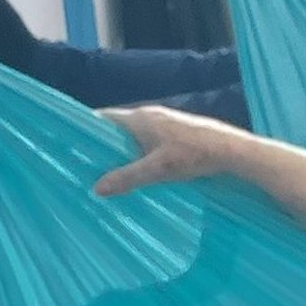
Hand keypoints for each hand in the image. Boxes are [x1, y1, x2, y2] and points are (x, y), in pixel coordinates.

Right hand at [94, 103, 245, 196]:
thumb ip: (127, 177)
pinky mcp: (177, 134)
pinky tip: (139, 170)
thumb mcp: (158, 170)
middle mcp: (151, 116)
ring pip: (134, 135)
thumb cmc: (195, 156)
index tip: (72, 142)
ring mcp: (165, 124)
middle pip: (117, 128)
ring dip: (121, 150)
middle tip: (85, 162)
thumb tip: (96, 189)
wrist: (233, 150)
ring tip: (107, 170)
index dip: (86, 128)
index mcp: (141, 118)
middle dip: (102, 143)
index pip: (104, 117)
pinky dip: (138, 152)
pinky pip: (148, 141)